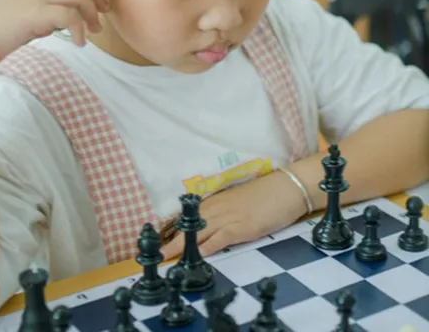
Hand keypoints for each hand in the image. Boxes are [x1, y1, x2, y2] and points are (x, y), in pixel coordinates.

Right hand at [0, 0, 109, 66]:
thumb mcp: (11, 18)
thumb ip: (34, 15)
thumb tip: (55, 23)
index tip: (94, 3)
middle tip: (104, 12)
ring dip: (91, 12)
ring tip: (95, 31)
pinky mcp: (33, 14)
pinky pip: (69, 16)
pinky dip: (80, 29)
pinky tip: (79, 43)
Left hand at [162, 170, 307, 259]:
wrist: (288, 187)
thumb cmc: (268, 193)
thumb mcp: (240, 200)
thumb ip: (225, 209)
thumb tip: (214, 223)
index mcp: (218, 199)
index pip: (191, 215)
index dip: (175, 227)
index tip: (160, 238)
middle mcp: (219, 206)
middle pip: (190, 224)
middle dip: (172, 239)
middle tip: (156, 253)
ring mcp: (230, 216)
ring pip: (200, 231)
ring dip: (182, 245)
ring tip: (166, 257)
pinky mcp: (243, 227)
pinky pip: (220, 238)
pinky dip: (207, 247)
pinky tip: (197, 255)